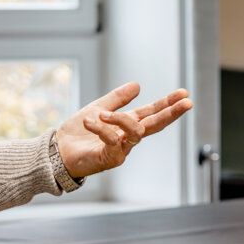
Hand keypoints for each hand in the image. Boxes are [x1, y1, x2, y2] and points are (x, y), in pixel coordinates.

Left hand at [55, 83, 192, 178]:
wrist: (57, 151)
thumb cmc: (77, 133)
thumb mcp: (97, 108)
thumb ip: (117, 99)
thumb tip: (138, 85)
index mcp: (127, 124)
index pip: (152, 113)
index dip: (168, 103)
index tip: (184, 94)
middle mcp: (128, 138)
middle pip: (155, 125)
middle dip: (171, 113)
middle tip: (186, 103)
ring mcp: (121, 150)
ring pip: (136, 132)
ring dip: (120, 119)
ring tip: (101, 114)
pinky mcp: (110, 159)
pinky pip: (113, 140)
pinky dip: (102, 129)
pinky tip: (90, 122)